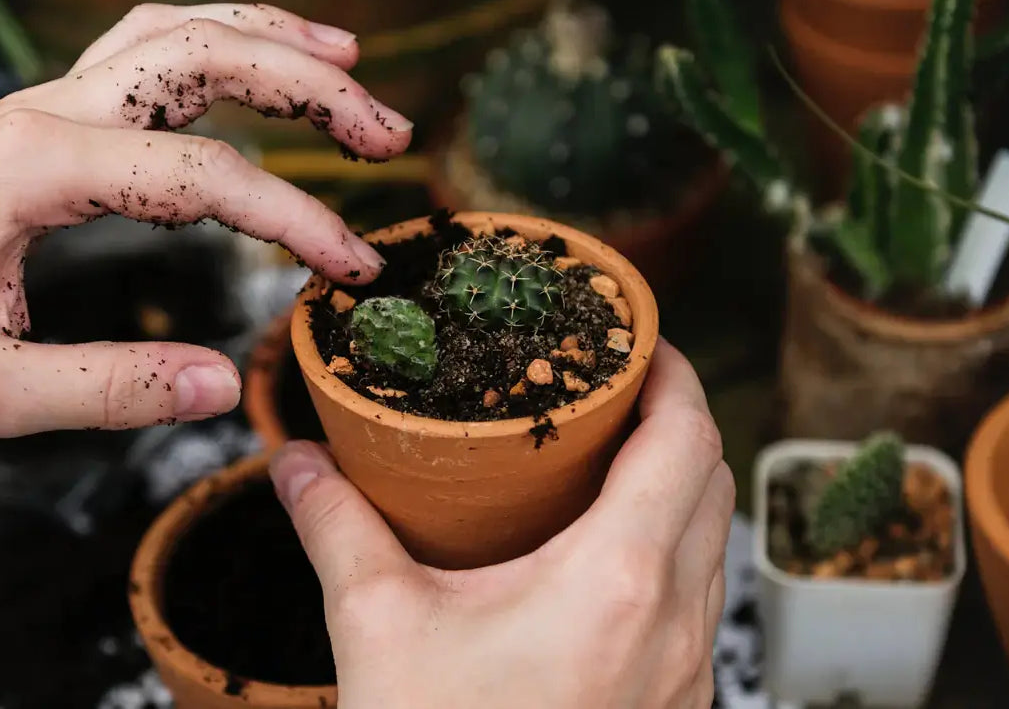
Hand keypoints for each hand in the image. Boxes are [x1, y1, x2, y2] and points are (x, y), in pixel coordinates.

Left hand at [0, 3, 410, 437]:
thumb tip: (225, 385)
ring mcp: (42, 109)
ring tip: (348, 62)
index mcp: (32, 167)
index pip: (202, 175)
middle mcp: (42, 113)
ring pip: (174, 35)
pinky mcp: (45, 127)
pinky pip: (144, 59)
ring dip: (268, 41)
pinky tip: (258, 74)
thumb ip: (110, 390)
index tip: (351, 272)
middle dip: (308, 83)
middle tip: (388, 132)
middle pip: (201, 56)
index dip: (293, 219)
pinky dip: (215, 51)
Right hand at [269, 344, 732, 707]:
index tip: (637, 337)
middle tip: (613, 386)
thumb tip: (295, 462)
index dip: (673, 371)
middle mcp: (676, 621)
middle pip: (712, 479)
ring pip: (713, 543)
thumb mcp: (376, 628)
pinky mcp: (679, 706)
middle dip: (674, 417)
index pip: (686, 437)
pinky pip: (700, 601)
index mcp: (618, 579)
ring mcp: (688, 672)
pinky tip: (607, 555)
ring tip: (609, 458)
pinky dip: (672, 550)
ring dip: (678, 485)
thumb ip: (336, 528)